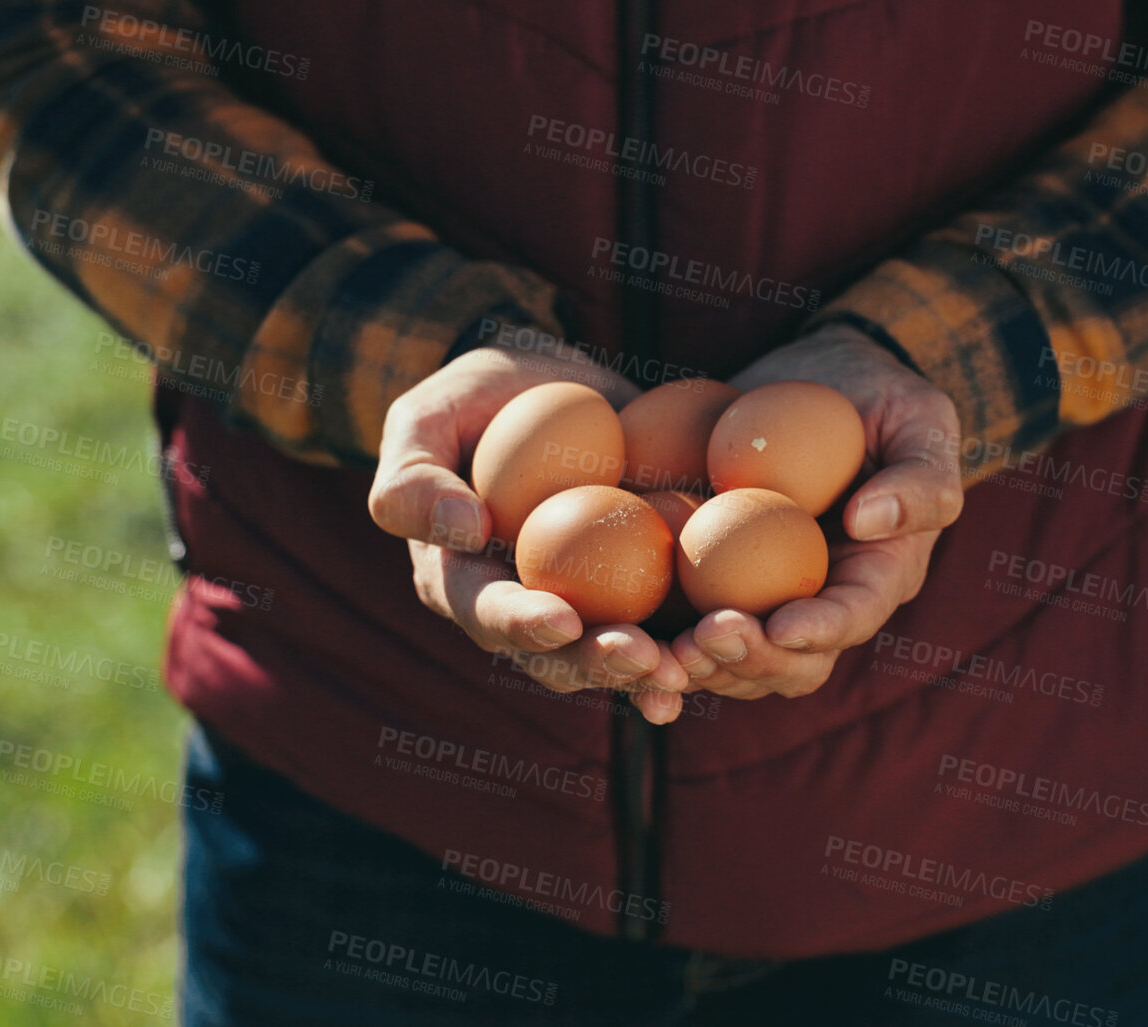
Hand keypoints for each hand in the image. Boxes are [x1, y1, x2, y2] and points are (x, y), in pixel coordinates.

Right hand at [368, 342, 692, 722]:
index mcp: (462, 582)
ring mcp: (585, 605)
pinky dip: (696, 638)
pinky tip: (734, 645)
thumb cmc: (470, 402)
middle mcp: (524, 609)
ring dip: (651, 669)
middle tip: (640, 658)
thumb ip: (412, 476)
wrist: (543, 388)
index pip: (487, 611)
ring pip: (614, 653)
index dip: (522, 623)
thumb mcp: (424, 419)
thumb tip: (460, 530)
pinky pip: (667, 621)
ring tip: (686, 672)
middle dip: (599, 665)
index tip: (561, 620)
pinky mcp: (639, 587)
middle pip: (557, 654)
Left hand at [671, 325, 962, 699]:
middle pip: (789, 663)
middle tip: (706, 638)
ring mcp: (759, 597)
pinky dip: (649, 637)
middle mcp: (818, 602)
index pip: (853, 616)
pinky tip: (610, 630)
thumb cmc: (881, 397)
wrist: (814, 380)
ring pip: (730, 661)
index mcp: (876, 576)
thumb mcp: (921, 418)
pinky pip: (677, 621)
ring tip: (655, 650)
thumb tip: (870, 522)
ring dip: (694, 665)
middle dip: (748, 662)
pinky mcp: (705, 580)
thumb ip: (920, 476)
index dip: (819, 631)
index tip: (781, 626)